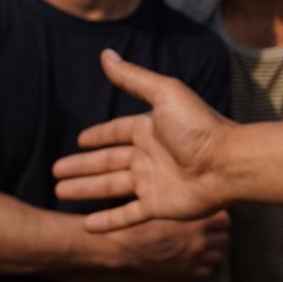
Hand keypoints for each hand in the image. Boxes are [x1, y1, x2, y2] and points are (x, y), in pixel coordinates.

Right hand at [54, 50, 233, 229]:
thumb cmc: (198, 127)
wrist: (227, 164)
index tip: (79, 141)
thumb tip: (106, 54)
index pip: (116, 132)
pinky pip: (126, 216)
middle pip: (107, 162)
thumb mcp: (164, 94)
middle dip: (82, 166)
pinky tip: (87, 227)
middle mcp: (149, 156)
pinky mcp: (158, 207)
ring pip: (110, 187)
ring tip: (59, 192)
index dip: (98, 137)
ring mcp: (153, 182)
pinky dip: (107, 221)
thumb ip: (134, 78)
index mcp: (149, 130)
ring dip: (86, 190)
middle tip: (55, 171)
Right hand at [106, 211, 229, 281]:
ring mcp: (194, 258)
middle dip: (217, 235)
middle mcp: (200, 240)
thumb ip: (186, 205)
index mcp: (198, 220)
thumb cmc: (141, 221)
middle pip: (224, 238)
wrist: (123, 245)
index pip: (226, 220)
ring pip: (218, 255)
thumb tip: (200, 198)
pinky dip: (203, 266)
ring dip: (212, 251)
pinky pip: (206, 271)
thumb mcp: (165, 205)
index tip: (211, 218)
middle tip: (207, 233)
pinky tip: (193, 259)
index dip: (219, 219)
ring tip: (200, 246)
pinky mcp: (186, 273)